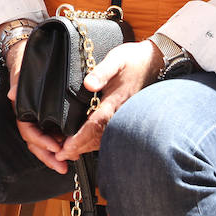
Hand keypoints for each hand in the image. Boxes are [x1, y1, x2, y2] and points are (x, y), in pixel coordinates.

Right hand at [4, 39, 67, 173]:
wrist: (26, 51)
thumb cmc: (23, 60)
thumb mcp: (21, 69)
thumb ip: (17, 82)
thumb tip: (13, 94)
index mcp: (22, 107)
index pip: (28, 131)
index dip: (41, 142)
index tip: (55, 148)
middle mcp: (29, 115)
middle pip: (36, 142)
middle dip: (48, 157)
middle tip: (63, 167)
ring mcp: (38, 116)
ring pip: (44, 140)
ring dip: (54, 154)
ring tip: (67, 164)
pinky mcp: (48, 114)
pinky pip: (52, 133)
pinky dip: (59, 143)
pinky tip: (70, 148)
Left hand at [56, 40, 162, 162]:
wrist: (154, 61)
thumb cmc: (133, 60)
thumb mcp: (116, 60)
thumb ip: (101, 72)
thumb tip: (88, 84)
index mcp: (115, 102)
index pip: (94, 126)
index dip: (79, 140)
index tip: (65, 149)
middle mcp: (120, 113)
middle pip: (97, 138)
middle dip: (79, 148)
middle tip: (61, 155)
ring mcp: (123, 116)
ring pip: (104, 138)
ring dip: (86, 147)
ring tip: (69, 152)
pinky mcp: (124, 115)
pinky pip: (109, 133)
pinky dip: (96, 140)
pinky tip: (87, 141)